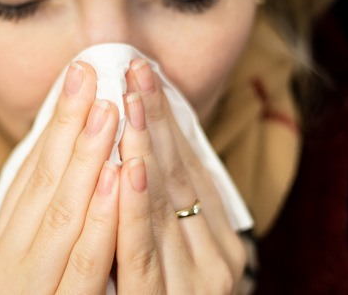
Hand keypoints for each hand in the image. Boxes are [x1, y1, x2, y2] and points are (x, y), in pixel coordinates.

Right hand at [0, 62, 120, 293]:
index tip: (77, 79)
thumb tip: (82, 152)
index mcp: (3, 244)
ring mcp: (32, 291)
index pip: (32, 174)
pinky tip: (121, 179)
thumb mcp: (45, 250)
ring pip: (64, 218)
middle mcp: (8, 266)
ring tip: (110, 114)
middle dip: (71, 131)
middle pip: (44, 187)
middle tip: (91, 79)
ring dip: (89, 162)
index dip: (56, 124)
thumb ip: (57, 211)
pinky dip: (104, 218)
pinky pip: (87, 265)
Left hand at [116, 59, 245, 293]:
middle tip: (137, 73)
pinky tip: (127, 167)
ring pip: (164, 208)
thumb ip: (166, 210)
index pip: (191, 171)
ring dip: (145, 151)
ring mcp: (197, 284)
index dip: (168, 125)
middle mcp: (217, 261)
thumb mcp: (173, 248)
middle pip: (180, 180)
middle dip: (155, 124)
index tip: (148, 81)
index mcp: (220, 242)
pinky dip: (134, 208)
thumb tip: (146, 153)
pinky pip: (142, 253)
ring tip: (130, 104)